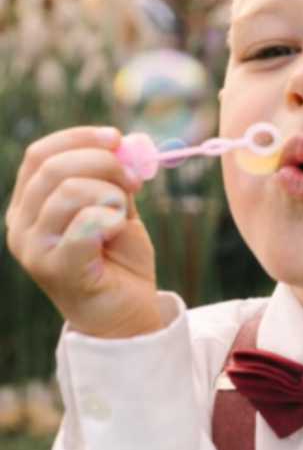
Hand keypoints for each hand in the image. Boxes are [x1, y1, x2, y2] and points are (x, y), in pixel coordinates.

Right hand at [5, 127, 161, 338]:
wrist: (125, 310)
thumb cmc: (117, 258)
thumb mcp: (115, 207)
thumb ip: (112, 178)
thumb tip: (122, 144)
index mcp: (29, 205)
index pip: (41, 155)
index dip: (80, 138)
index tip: (118, 139)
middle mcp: (21, 226)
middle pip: (54, 168)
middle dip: (105, 163)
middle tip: (134, 180)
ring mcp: (35, 249)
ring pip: (71, 191)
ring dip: (111, 193)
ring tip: (123, 213)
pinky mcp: (58, 269)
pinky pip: (85, 224)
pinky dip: (110, 218)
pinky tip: (117, 230)